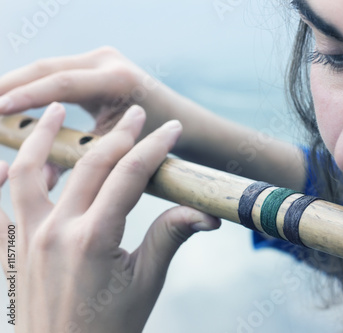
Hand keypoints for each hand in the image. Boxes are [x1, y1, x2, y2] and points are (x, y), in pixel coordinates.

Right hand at [0, 47, 168, 188]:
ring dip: (16, 83)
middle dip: (10, 85)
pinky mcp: (94, 62)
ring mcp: (101, 57)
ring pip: (47, 67)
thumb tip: (42, 174)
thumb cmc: (156, 140)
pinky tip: (10, 99)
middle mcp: (108, 60)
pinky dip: (32, 85)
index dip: (27, 96)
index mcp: (118, 80)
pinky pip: (56, 71)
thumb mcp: (119, 149)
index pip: (62, 84)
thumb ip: (83, 157)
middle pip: (47, 68)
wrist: (180, 121)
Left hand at [0, 103, 219, 332]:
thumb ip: (170, 237)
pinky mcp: (8, 253)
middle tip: (134, 114)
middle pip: (89, 166)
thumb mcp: (146, 282)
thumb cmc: (111, 326)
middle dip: (117, 135)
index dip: (153, 147)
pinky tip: (0, 164)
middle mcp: (56, 232)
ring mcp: (26, 240)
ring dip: (41, 137)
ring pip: (27, 172)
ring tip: (55, 109)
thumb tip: (206, 214)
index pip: (130, 176)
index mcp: (95, 239)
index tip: (169, 129)